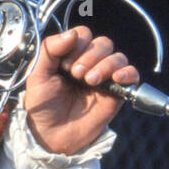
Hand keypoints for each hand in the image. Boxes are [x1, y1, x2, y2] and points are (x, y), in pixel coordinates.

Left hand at [24, 26, 138, 154]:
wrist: (51, 134)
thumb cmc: (43, 105)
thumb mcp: (37, 75)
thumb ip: (49, 50)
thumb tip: (71, 34)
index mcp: (70, 55)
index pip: (83, 34)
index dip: (77, 44)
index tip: (64, 64)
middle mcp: (89, 63)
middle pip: (102, 43)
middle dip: (90, 56)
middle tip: (76, 74)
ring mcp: (104, 77)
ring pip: (117, 57)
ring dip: (104, 65)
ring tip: (89, 81)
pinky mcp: (116, 92)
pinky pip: (132, 74)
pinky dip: (127, 73)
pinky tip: (115, 79)